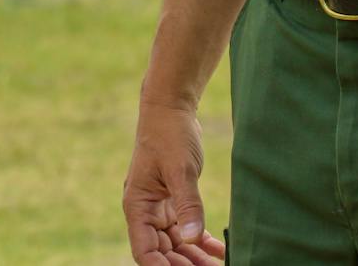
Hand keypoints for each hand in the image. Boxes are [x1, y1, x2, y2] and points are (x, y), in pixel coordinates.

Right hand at [123, 100, 226, 265]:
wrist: (171, 108)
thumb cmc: (169, 134)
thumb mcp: (180, 170)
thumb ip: (187, 205)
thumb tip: (192, 239)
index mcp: (138, 206)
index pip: (145, 251)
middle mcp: (146, 211)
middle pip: (162, 252)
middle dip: (182, 265)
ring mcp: (160, 208)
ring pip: (175, 244)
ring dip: (194, 257)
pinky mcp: (174, 201)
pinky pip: (186, 229)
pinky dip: (201, 240)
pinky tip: (219, 249)